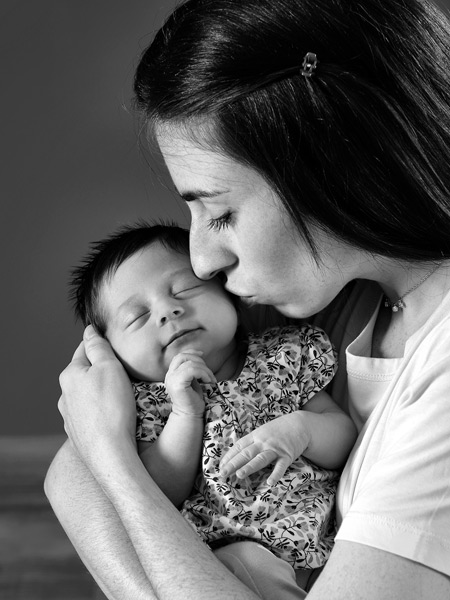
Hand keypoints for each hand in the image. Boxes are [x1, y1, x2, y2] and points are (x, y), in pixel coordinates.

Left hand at [58, 326, 135, 467]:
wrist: (110, 454)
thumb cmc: (113, 408)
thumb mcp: (110, 368)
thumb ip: (99, 347)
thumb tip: (89, 331)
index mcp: (70, 375)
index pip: (84, 350)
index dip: (99, 344)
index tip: (113, 344)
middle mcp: (64, 396)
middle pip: (84, 374)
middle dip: (100, 369)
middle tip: (122, 369)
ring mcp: (70, 417)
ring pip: (86, 396)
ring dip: (100, 391)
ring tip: (121, 394)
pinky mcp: (79, 435)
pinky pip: (91, 415)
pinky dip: (101, 411)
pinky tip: (114, 416)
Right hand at [164, 350, 215, 417]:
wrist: (189, 416)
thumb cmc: (193, 400)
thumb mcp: (192, 380)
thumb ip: (192, 369)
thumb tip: (200, 354)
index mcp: (171, 374)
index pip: (179, 356)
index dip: (191, 352)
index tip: (202, 355)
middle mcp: (169, 375)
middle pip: (183, 356)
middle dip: (199, 361)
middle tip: (208, 373)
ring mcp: (172, 380)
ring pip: (190, 364)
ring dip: (205, 370)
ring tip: (210, 380)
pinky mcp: (178, 384)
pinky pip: (192, 370)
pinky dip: (203, 374)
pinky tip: (207, 382)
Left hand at [220, 412, 309, 485]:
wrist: (300, 424)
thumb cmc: (278, 430)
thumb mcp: (262, 432)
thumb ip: (251, 442)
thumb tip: (236, 455)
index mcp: (255, 436)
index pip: (239, 447)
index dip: (229, 457)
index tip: (220, 466)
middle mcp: (263, 442)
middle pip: (246, 453)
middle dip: (233, 464)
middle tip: (222, 474)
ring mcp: (275, 448)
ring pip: (260, 458)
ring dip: (250, 467)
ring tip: (239, 475)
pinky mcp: (287, 455)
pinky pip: (281, 466)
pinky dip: (276, 474)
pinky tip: (270, 483)